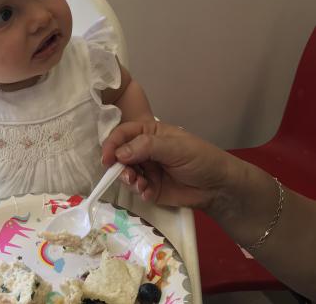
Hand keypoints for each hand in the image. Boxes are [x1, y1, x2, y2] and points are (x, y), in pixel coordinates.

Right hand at [101, 121, 241, 208]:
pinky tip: (149, 193)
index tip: (107, 159)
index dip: (111, 144)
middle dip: (119, 166)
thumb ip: (146, 147)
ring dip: (128, 179)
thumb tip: (118, 154)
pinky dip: (138, 191)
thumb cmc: (201, 158)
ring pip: (124, 173)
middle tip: (128, 175)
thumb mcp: (175, 147)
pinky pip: (135, 189)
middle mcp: (143, 150)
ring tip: (141, 185)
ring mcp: (146, 169)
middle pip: (119, 155)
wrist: (219, 187)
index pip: (123, 134)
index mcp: (149, 133)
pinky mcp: (149, 188)